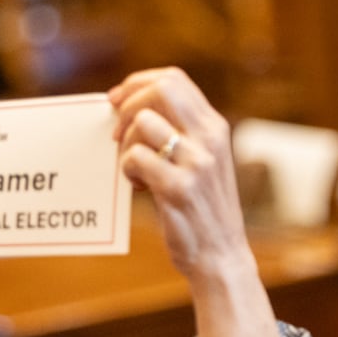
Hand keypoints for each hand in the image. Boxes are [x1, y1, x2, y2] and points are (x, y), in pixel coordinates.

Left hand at [108, 67, 251, 282]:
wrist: (221, 257)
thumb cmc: (203, 210)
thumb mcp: (203, 163)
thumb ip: (180, 134)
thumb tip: (130, 108)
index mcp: (215, 128)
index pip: (175, 79)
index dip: (138, 83)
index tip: (117, 100)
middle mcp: (210, 139)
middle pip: (161, 89)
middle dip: (129, 103)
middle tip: (116, 130)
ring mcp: (197, 163)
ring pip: (144, 122)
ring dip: (125, 143)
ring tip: (132, 167)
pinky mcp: (179, 188)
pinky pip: (135, 158)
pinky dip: (127, 170)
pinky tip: (138, 187)